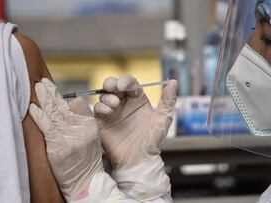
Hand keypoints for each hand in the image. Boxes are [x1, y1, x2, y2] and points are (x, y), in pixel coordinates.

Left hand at [29, 78, 102, 200]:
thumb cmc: (87, 159)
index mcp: (90, 124)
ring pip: (54, 113)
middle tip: (42, 82)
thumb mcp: (93, 136)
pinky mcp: (58, 145)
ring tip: (37, 87)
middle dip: (51, 92)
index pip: (75, 104)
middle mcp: (80, 128)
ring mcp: (69, 136)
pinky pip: (47, 127)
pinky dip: (39, 116)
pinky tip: (33, 108)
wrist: (85, 180)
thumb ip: (84, 118)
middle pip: (63, 106)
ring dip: (44, 99)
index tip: (52, 89)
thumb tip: (73, 101)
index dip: (62, 97)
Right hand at [94, 75, 177, 200]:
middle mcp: (123, 103)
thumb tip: (174, 82)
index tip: (124, 85)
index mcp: (137, 99)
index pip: (130, 83)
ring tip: (115, 105)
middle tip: (114, 87)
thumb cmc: (152, 140)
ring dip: (108, 96)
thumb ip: (168, 100)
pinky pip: (97, 109)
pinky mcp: (102, 122)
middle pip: (113, 85)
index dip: (126, 81)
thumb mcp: (163, 119)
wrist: (139, 159)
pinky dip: (101, 107)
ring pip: (104, 95)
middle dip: (111, 82)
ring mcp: (112, 112)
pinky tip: (109, 112)